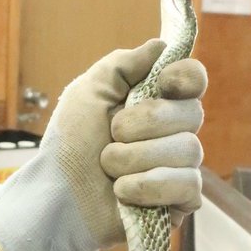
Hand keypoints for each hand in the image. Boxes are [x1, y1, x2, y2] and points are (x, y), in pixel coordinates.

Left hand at [0, 39, 205, 250]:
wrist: (57, 197)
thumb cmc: (69, 145)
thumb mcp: (89, 92)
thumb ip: (124, 64)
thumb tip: (162, 47)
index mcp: (155, 102)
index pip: (194, 80)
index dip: (184, 78)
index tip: (162, 83)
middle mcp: (172, 133)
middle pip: (192, 114)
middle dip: (146, 123)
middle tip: (112, 134)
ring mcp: (178, 168)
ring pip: (189, 151)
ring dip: (138, 158)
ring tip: (108, 168)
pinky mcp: (178, 203)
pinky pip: (189, 186)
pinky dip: (151, 186)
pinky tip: (124, 193)